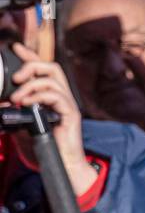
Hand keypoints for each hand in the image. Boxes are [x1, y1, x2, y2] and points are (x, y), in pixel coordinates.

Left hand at [7, 43, 96, 193]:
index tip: (15, 48)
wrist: (60, 164)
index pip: (42, 70)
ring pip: (53, 80)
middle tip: (15, 79)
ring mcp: (67, 104)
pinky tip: (27, 104)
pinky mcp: (70, 114)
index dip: (29, 56)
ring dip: (30, 85)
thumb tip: (2, 100)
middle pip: (52, 68)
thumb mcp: (22, 125)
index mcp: (50, 97)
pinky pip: (57, 96)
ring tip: (17, 98)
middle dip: (31, 66)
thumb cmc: (43, 146)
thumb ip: (14, 112)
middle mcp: (61, 97)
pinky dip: (39, 96)